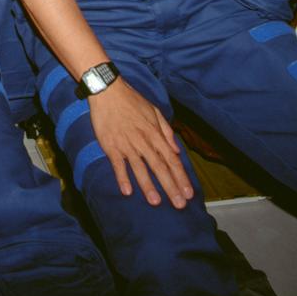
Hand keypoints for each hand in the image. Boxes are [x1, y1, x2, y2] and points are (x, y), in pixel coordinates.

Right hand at [87, 79, 193, 208]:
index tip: (188, 193)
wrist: (108, 90)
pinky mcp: (111, 145)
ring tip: (155, 202)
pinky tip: (127, 191)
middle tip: (179, 204)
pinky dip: (122, 177)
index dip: (181, 177)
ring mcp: (126, 144)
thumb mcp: (154, 111)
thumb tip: (176, 150)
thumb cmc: (132, 100)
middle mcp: (143, 141)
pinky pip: (117, 164)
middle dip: (170, 186)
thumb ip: (167, 131)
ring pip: (139, 168)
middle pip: (159, 167)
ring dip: (148, 185)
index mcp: (155, 133)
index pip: (171, 159)